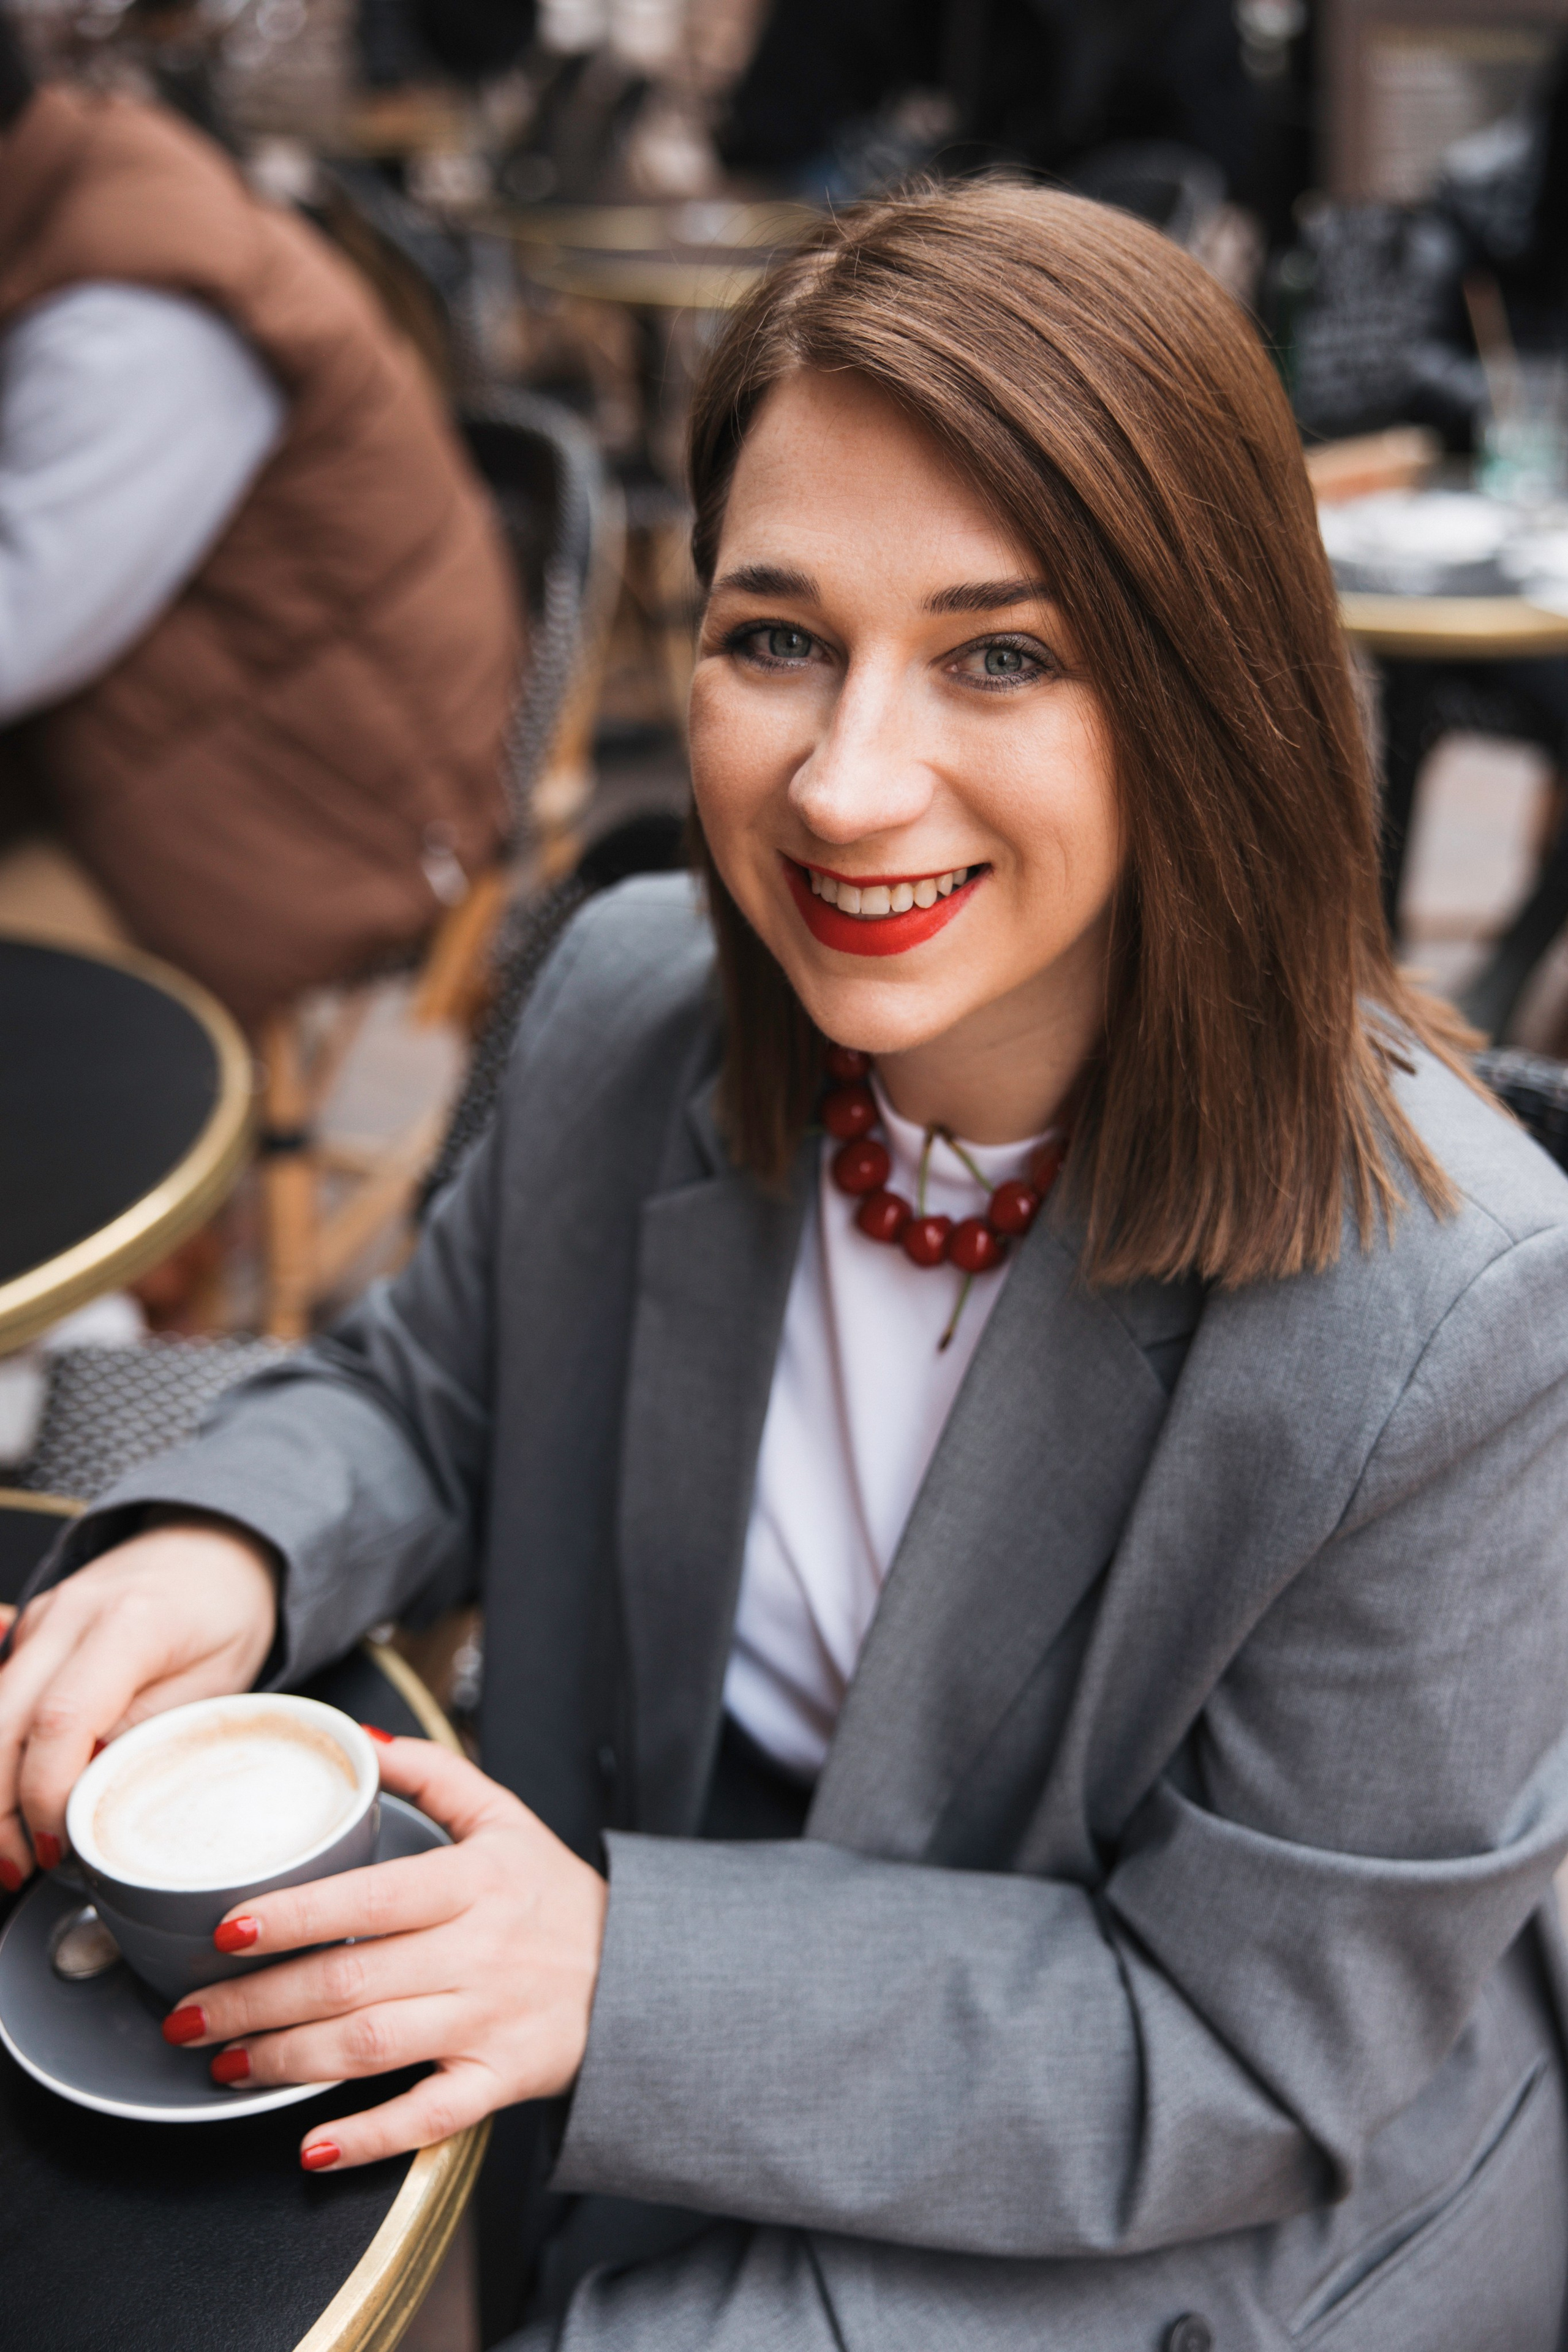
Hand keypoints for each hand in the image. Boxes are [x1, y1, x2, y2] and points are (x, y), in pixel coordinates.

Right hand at [0, 1521, 277, 1887]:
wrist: (214, 1541)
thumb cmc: (227, 1608)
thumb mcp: (222, 1679)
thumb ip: (156, 1732)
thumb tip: (96, 1792)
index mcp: (129, 1623)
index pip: (61, 1719)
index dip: (48, 1792)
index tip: (61, 1843)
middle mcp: (68, 1615)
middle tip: (22, 1868)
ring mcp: (39, 1621)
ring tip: (15, 1851)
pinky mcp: (28, 1633)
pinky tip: (15, 1804)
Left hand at [168, 1738, 608, 2170]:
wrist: (639, 1971)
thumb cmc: (552, 1894)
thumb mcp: (505, 1816)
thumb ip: (432, 1773)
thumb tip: (357, 1741)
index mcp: (476, 1883)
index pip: (373, 1898)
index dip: (296, 1916)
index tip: (228, 1928)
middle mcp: (480, 1952)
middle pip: (354, 1981)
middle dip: (260, 2002)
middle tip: (190, 2016)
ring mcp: (490, 2021)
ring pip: (375, 2047)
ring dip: (290, 2061)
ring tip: (226, 2065)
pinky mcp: (502, 2080)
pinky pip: (430, 2116)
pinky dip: (370, 2136)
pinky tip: (312, 2147)